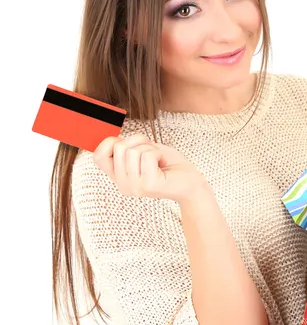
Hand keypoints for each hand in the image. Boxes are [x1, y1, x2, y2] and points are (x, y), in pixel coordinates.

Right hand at [93, 134, 209, 203]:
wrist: (191, 181)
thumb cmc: (169, 164)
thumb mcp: (143, 150)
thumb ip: (125, 146)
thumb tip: (111, 137)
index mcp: (119, 177)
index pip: (98, 156)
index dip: (110, 142)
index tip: (128, 142)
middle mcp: (123, 185)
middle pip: (118, 147)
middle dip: (139, 142)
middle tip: (152, 153)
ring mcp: (135, 187)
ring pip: (134, 150)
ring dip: (151, 148)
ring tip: (159, 160)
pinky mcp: (148, 185)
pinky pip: (148, 155)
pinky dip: (159, 153)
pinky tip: (163, 164)